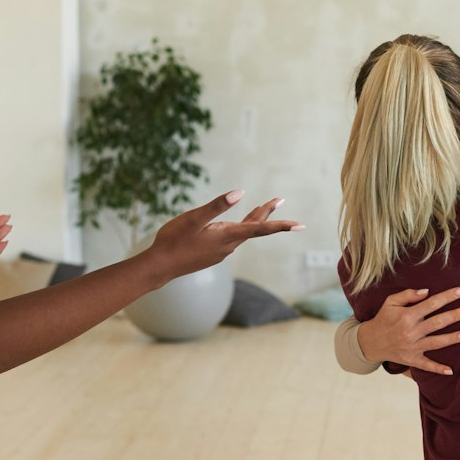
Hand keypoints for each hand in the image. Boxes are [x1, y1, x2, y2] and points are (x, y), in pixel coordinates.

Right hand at [149, 190, 300, 278]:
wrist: (159, 267)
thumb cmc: (173, 240)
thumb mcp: (194, 218)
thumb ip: (217, 206)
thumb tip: (240, 193)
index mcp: (227, 236)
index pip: (260, 228)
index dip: (280, 225)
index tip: (299, 225)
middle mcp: (228, 245)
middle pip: (254, 227)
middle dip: (268, 213)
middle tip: (280, 199)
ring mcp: (220, 251)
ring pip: (243, 232)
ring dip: (254, 219)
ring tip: (264, 206)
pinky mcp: (212, 254)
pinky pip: (232, 238)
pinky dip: (240, 227)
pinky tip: (234, 224)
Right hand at [357, 287, 459, 375]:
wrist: (369, 342)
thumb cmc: (383, 318)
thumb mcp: (390, 302)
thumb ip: (408, 295)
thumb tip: (427, 292)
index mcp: (407, 316)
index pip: (431, 304)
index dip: (447, 297)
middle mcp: (411, 331)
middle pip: (437, 322)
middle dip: (455, 316)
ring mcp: (412, 347)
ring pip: (436, 342)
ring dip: (452, 338)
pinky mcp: (411, 360)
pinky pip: (426, 365)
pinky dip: (438, 369)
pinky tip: (450, 371)